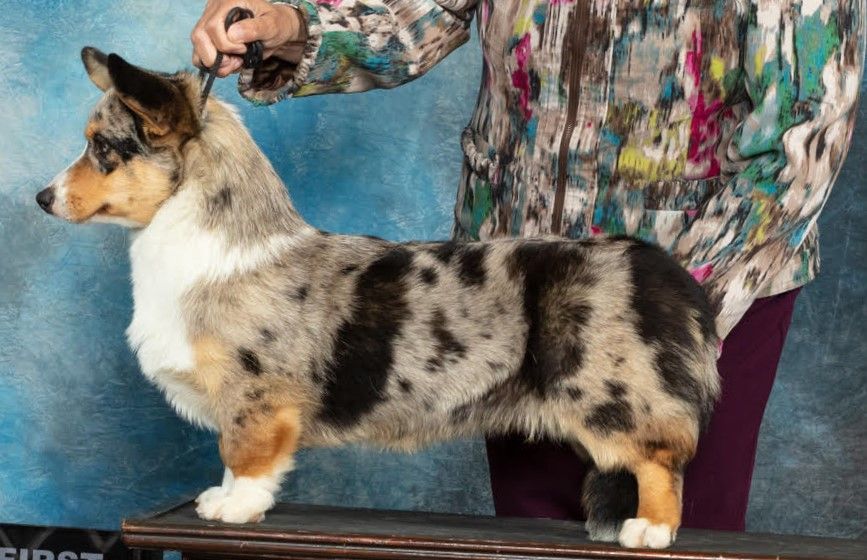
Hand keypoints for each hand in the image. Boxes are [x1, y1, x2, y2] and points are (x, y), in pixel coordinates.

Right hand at [191, 0, 306, 76]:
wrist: (276, 29)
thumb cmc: (276, 24)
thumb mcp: (273, 24)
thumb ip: (255, 28)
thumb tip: (233, 34)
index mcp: (228, 2)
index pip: (213, 27)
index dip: (226, 45)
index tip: (244, 49)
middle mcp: (214, 11)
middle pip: (199, 37)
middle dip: (217, 57)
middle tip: (237, 61)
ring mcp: (208, 24)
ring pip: (197, 48)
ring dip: (215, 63)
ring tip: (235, 63)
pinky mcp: (209, 38)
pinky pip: (200, 55)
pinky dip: (214, 66)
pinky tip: (229, 64)